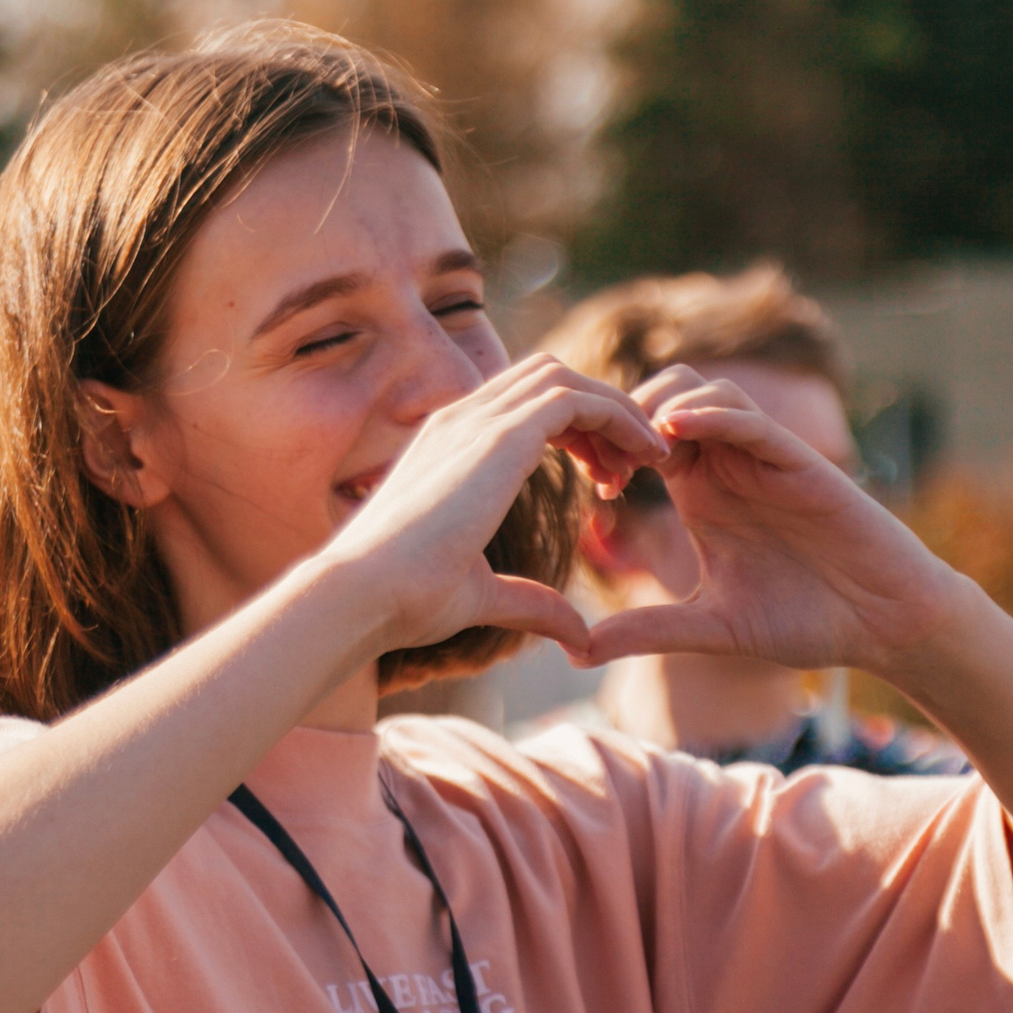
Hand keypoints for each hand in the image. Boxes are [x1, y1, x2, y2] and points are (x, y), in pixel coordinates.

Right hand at [317, 354, 666, 658]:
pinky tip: (646, 455)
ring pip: (566, 379)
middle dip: (600, 413)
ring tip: (650, 458)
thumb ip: (532, 603)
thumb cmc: (403, 601)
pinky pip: (577, 398)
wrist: (361, 595)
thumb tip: (577, 635)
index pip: (524, 405)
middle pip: (549, 378)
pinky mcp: (498, 435)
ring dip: (616, 411)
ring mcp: (476, 420)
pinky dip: (619, 416)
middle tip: (633, 469)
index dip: (576, 430)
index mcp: (450, 446)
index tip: (606, 479)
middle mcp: (461, 420)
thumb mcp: (483, 597)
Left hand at [582, 366, 965, 675]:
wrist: (882, 625)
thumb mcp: (710, 628)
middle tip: (599, 456)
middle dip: (624, 415)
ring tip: (633, 445)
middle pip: (663, 397)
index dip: (605, 445)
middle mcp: (728, 466)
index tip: (582, 477)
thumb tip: (575, 651)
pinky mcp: (800, 462)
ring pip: (704, 391)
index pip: (640, 439)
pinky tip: (675, 430)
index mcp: (701, 493)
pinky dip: (712, 414)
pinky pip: (750, 420)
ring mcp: (764, 459)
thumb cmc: (806, 621)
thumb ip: (647, 630)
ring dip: (662, 405)